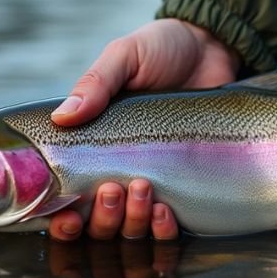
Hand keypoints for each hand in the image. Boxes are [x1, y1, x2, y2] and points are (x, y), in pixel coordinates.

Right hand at [49, 19, 240, 239]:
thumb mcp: (125, 57)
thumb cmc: (162, 48)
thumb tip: (61, 118)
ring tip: (143, 190)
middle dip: (102, 217)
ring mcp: (155, 182)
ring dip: (132, 221)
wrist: (215, 47)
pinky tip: (166, 211)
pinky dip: (163, 228)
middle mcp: (120, 171)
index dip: (62, 218)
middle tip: (113, 188)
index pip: (67, 197)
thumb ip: (95, 83)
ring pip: (132, 230)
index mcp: (93, 144)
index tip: (68, 216)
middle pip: (99, 224)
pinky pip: (170, 227)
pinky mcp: (188, 186)